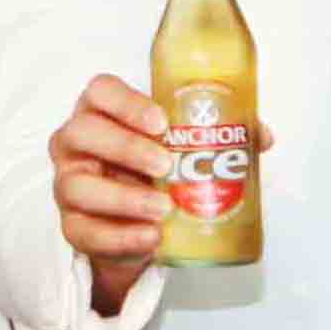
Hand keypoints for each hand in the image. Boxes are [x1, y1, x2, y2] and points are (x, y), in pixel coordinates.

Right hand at [50, 75, 275, 314]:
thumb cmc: (155, 168)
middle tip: (166, 165)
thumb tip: (261, 136)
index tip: (162, 122)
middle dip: (125, 148)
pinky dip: (119, 237)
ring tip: (163, 209)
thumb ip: (218, 134)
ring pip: (77, 187)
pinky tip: (150, 238)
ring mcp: (68, 184)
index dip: (126, 102)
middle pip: (82, 132)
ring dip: (123, 198)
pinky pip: (84, 232)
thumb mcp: (180, 146)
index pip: (100, 91)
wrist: (137, 223)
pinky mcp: (72, 225)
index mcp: (102, 111)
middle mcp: (76, 143)